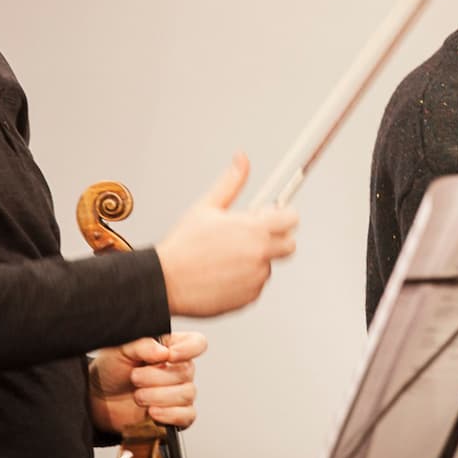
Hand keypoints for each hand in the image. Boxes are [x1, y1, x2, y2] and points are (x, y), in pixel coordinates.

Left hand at [89, 332, 207, 432]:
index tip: (169, 356)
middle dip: (157, 377)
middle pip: (187, 371)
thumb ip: (141, 345)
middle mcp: (179, 369)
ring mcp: (178, 393)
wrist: (98, 399)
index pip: (197, 343)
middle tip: (134, 378)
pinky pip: (187, 416)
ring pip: (187, 394)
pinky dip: (169, 415)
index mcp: (171, 348)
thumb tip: (163, 352)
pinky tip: (152, 412)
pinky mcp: (175, 416)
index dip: (189, 349)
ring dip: (159, 396)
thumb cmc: (111, 370)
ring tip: (137, 396)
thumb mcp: (120, 350)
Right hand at [156, 153, 298, 316]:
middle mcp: (260, 254)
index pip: (292, 219)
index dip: (282, 216)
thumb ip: (231, 183)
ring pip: (269, 265)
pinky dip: (245, 280)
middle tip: (250, 237)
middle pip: (289, 245)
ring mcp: (256, 277)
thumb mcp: (206, 207)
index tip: (271, 217)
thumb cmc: (183, 245)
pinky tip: (223, 273)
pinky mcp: (250, 297)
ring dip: (256, 260)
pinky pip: (256, 285)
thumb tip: (242, 160)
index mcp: (253, 229)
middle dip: (276, 239)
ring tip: (226, 257)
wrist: (166, 282)